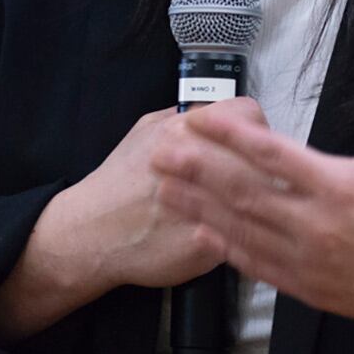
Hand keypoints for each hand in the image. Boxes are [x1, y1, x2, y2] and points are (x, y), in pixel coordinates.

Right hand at [62, 104, 266, 289]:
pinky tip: (231, 229)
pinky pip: (243, 233)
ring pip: (258, 196)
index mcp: (182, 131)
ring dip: (259, 200)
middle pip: (259, 155)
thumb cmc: (118, 183)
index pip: (247, 115)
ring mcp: (204, 206)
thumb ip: (183, 116)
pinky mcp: (207, 244)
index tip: (251, 142)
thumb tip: (214, 109)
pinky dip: (244, 232)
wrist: (91, 232)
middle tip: (255, 176)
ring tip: (247, 204)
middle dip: (262, 165)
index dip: (254, 127)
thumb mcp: (144, 130)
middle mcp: (196, 164)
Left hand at [152, 67, 353, 331]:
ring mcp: (310, 261)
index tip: (200, 119)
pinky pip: (257, 265)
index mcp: (340, 187)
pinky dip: (225, 247)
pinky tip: (200, 231)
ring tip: (165, 188)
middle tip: (162, 150)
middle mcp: (318, 226)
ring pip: (242, 230)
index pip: (273, 155)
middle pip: (244, 192)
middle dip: (197, 170)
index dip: (231, 135)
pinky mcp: (309, 288)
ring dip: (200, 207)